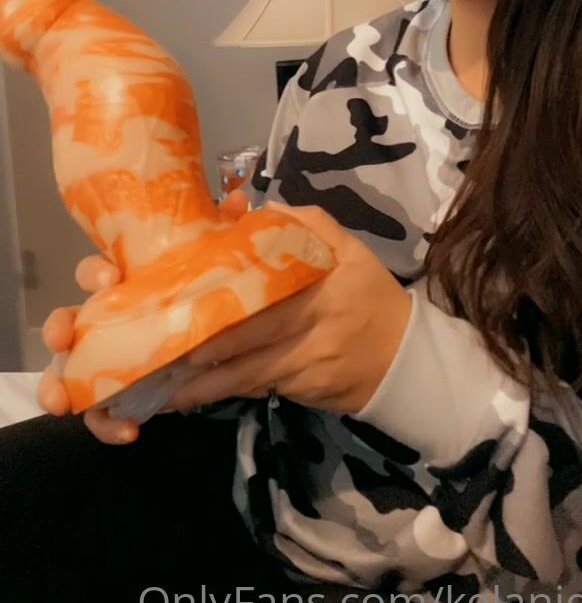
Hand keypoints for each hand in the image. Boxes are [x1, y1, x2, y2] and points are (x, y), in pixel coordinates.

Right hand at [36, 188, 249, 443]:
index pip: (99, 270)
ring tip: (62, 401)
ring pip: (74, 368)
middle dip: (62, 326)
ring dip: (59, 382)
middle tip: (64, 338)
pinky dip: (108, 421)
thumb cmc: (217, 287)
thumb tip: (238, 203)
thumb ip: (228, 231)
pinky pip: (107, 409)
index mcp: (130, 281)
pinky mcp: (129, 391)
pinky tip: (127, 430)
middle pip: (73, 317)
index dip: (96, 272)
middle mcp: (114, 317)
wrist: (243, 337)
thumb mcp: (226, 258)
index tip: (108, 280)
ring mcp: (116, 356)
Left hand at [165, 201, 412, 416]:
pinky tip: (185, 395)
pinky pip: (252, 389)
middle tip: (153, 353)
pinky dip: (218, 391)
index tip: (186, 307)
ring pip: (243, 377)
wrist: (406, 359)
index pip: (271, 302)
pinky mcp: (295, 393)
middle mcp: (308, 335)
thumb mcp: (352, 250)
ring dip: (198, 385)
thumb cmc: (371, 297)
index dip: (229, 312)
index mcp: (321, 293)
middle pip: (247, 345)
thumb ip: (309, 223)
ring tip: (156, 388)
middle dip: (199, 353)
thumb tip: (256, 207)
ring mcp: (300, 370)